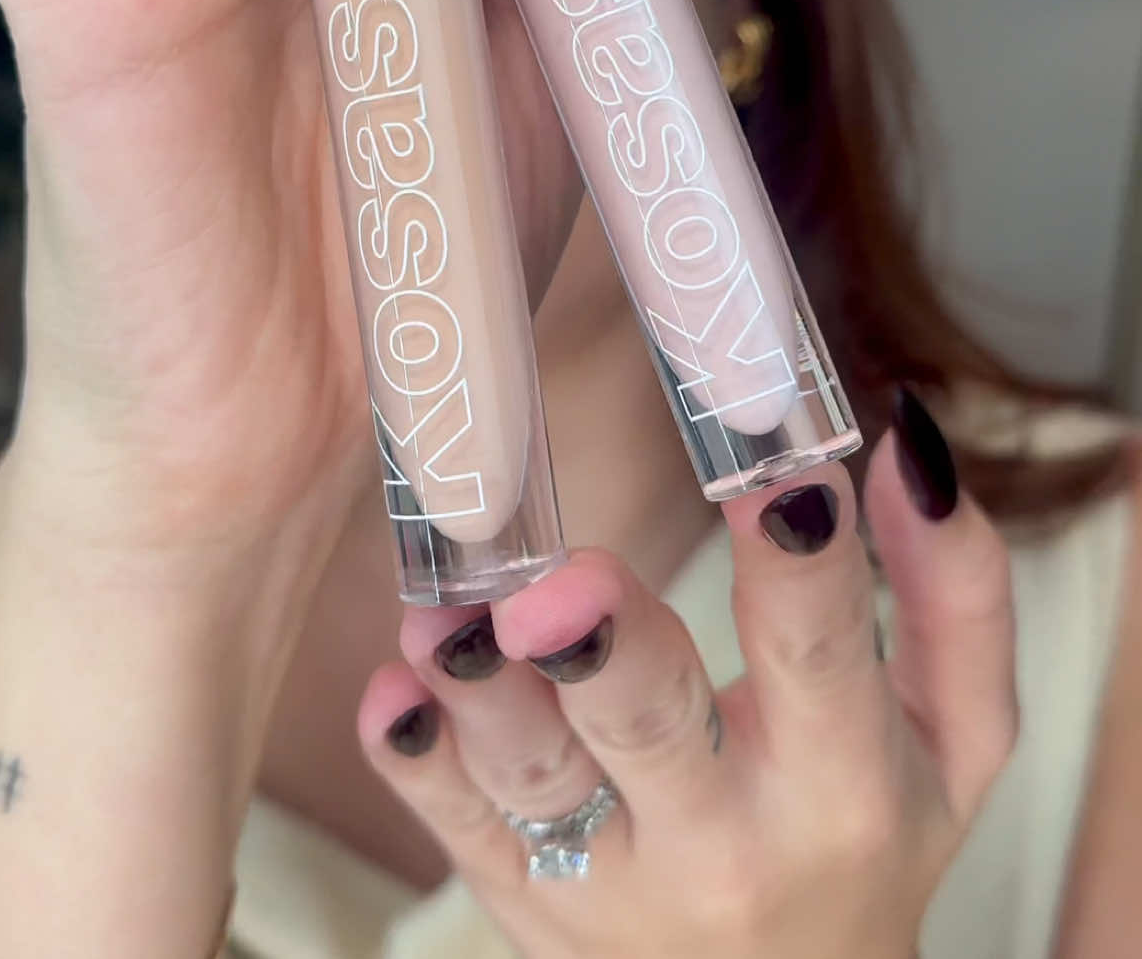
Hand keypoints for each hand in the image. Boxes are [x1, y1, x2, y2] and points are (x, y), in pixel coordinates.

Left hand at [358, 413, 1016, 958]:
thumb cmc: (874, 835)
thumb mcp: (957, 737)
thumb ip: (956, 594)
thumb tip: (912, 445)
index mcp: (843, 781)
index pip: (822, 658)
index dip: (802, 562)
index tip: (777, 469)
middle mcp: (728, 841)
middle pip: (654, 730)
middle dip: (605, 652)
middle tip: (556, 587)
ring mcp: (615, 881)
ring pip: (538, 785)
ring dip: (483, 695)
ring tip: (443, 618)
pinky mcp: (531, 902)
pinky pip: (466, 836)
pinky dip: (420, 767)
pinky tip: (391, 694)